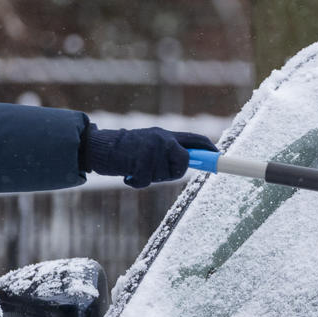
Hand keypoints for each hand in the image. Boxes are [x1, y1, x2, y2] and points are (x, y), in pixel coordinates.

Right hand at [84, 127, 217, 187]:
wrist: (98, 147)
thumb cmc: (124, 151)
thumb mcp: (149, 144)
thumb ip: (168, 151)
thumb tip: (188, 161)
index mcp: (165, 134)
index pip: (195, 139)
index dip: (209, 149)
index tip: (219, 156)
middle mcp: (161, 138)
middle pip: (183, 163)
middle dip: (171, 173)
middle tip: (153, 171)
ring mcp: (151, 147)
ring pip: (164, 175)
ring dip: (149, 178)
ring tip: (135, 168)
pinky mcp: (139, 159)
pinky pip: (146, 180)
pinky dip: (136, 182)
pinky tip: (128, 174)